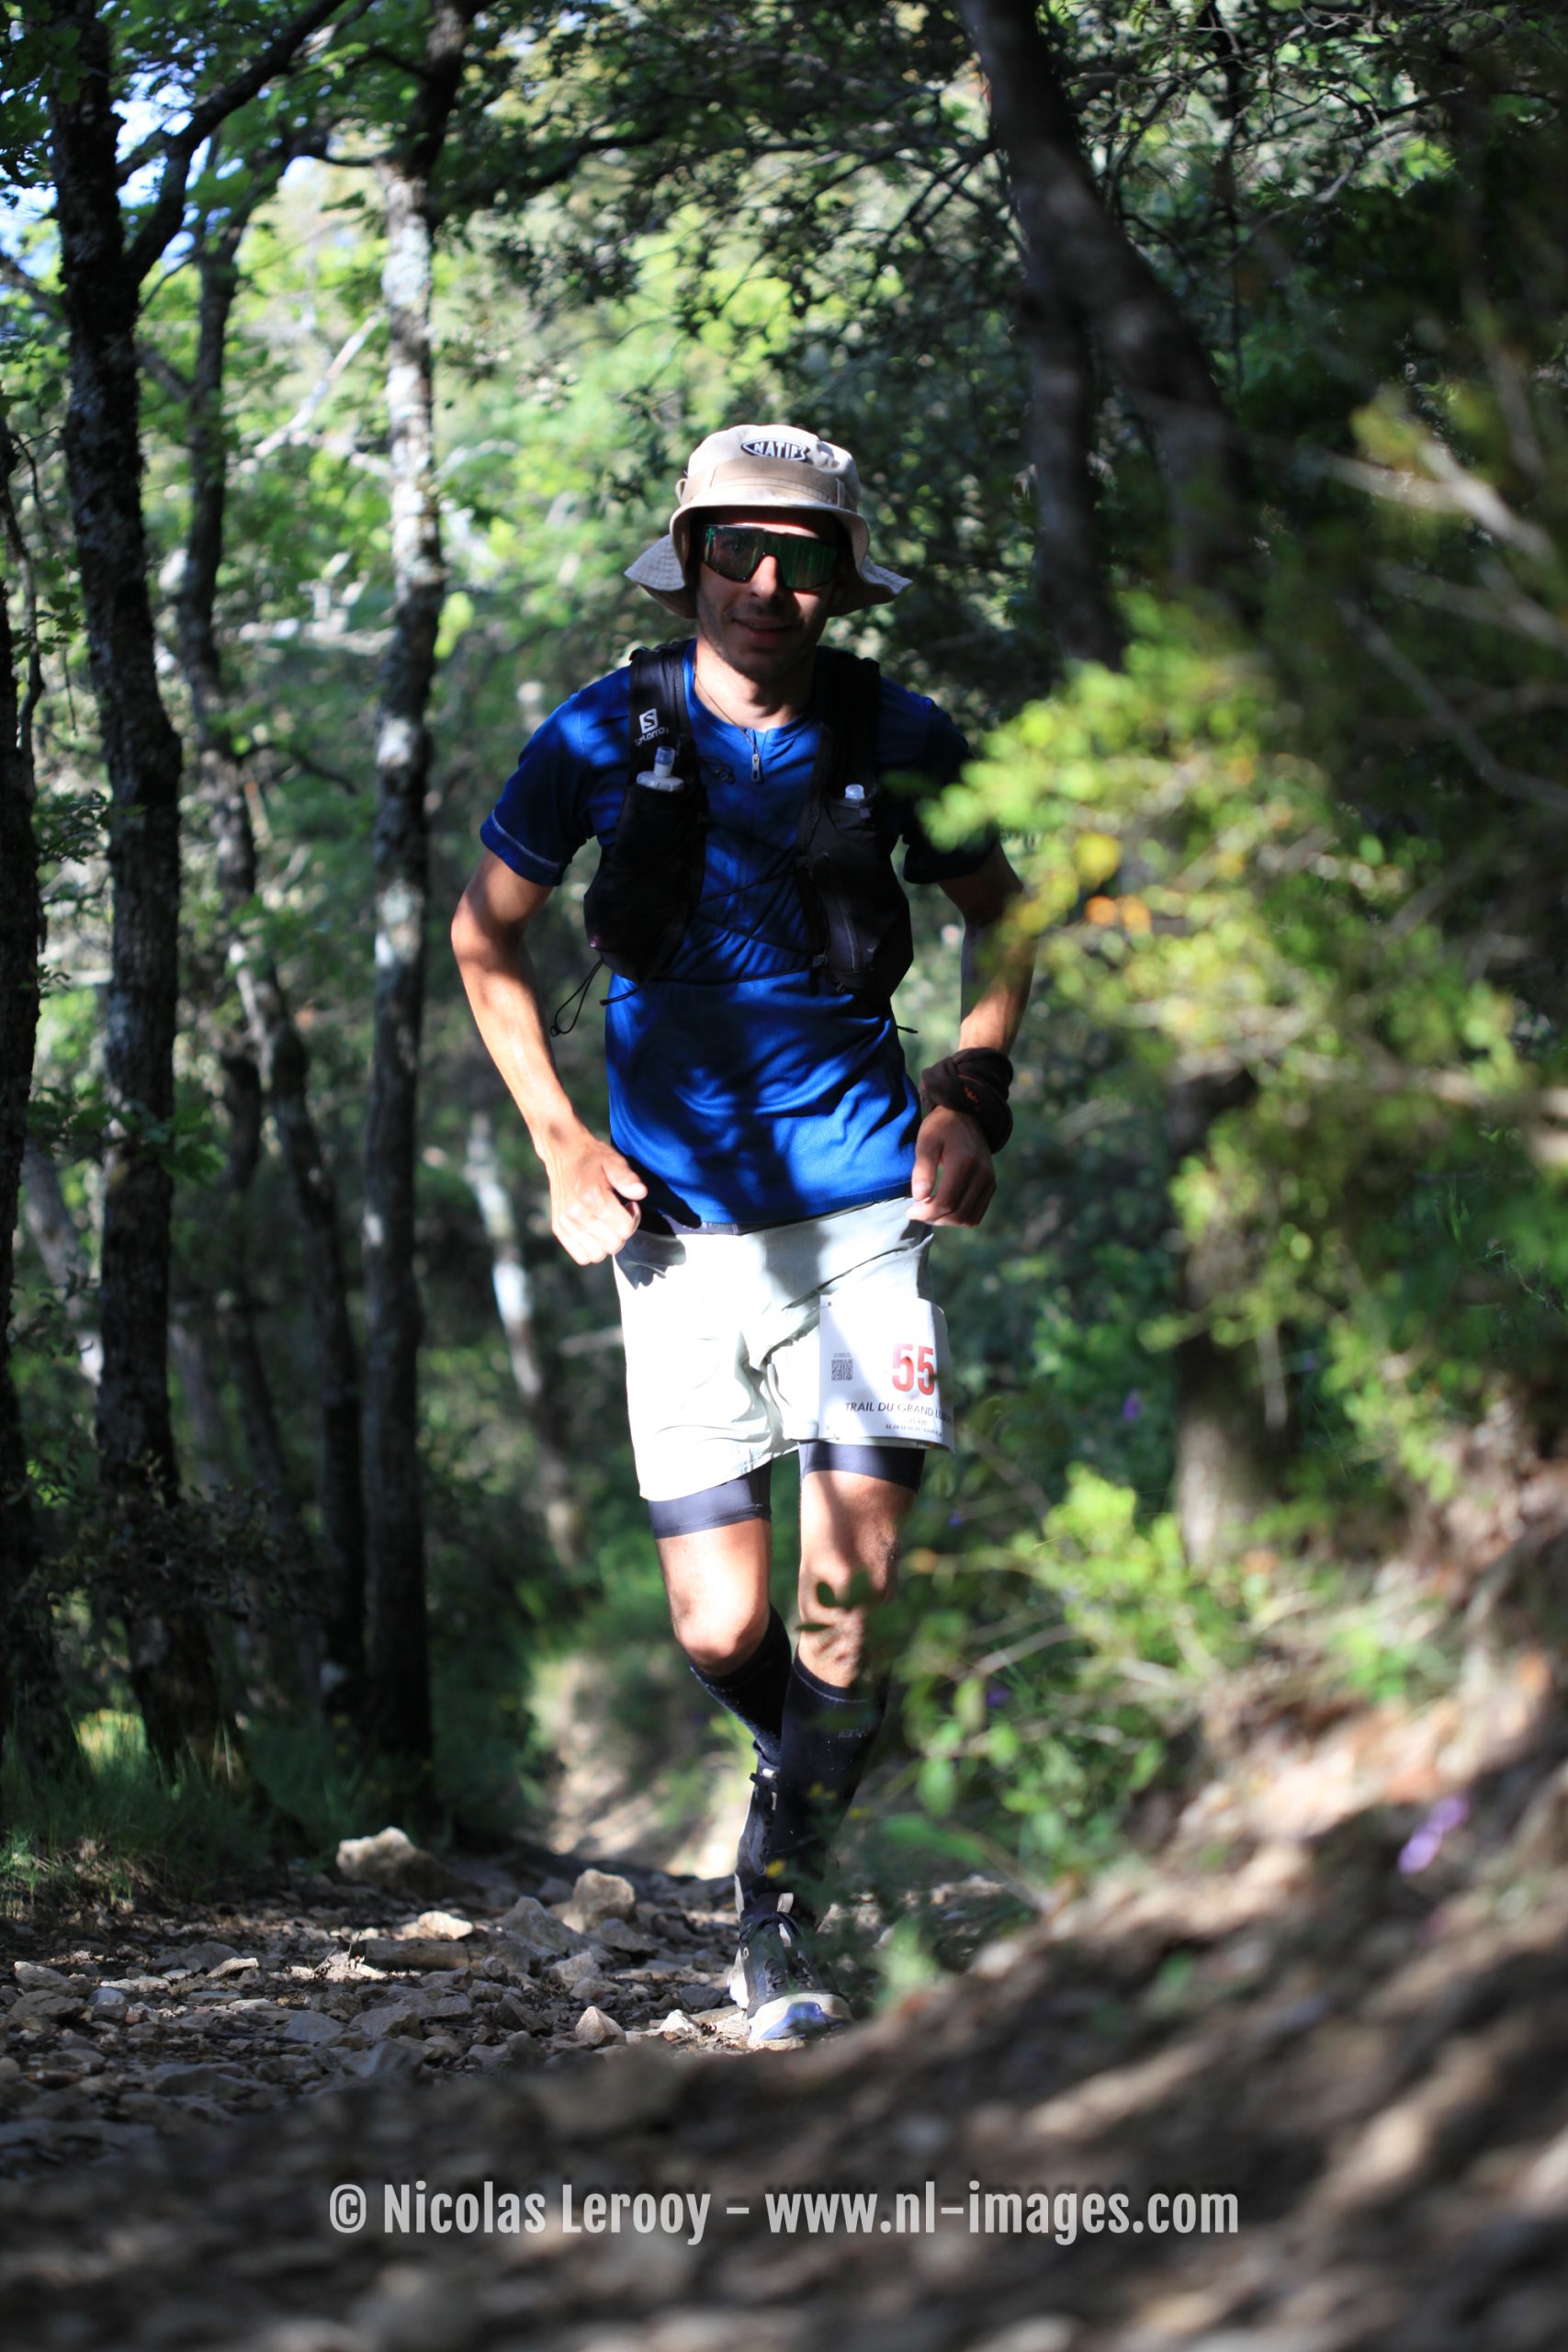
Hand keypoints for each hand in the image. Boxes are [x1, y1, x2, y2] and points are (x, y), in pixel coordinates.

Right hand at [544, 1131, 646, 1263]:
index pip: (625, 1229)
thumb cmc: (593, 1158)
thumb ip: (628, 1178)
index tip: (628, 1204)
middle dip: (622, 1231)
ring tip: (606, 1222)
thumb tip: (641, 1193)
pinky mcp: (558, 1228)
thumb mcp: (614, 1161)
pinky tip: (595, 1231)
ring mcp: (565, 1223)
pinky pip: (581, 1257)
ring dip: (607, 1242)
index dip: (633, 1218)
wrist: (563, 1152)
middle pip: (614, 1244)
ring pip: (598, 1255)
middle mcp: (576, 1214)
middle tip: (618, 1213)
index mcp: (592, 1197)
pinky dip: (591, 1249)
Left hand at [907, 1105, 994, 1227]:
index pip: (946, 1202)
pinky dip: (958, 1217)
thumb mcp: (926, 1141)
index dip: (926, 1212)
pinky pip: (976, 1214)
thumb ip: (923, 1169)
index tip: (910, 1211)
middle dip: (934, 1219)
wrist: (968, 1116)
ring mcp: (989, 1182)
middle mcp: (982, 1175)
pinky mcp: (990, 1186)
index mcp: (965, 1163)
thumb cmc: (942, 1127)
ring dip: (946, 1221)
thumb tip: (920, 1198)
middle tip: (917, 1211)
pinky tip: (943, 1208)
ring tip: (930, 1210)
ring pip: (968, 1219)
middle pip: (958, 1215)